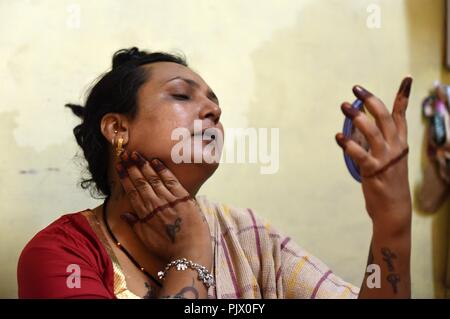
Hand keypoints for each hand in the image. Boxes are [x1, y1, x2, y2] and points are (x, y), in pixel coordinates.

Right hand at [115, 150, 211, 265]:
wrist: (190, 250)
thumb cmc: (168, 248)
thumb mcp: (146, 240)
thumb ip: (135, 225)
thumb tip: (125, 214)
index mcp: (145, 214)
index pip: (132, 191)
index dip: (125, 177)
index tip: (119, 166)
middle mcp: (155, 203)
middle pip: (141, 181)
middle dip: (132, 167)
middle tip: (125, 154)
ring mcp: (169, 198)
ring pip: (154, 178)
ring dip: (144, 165)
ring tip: (136, 154)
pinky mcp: (183, 196)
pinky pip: (171, 180)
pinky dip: (162, 170)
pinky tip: (155, 161)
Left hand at [335, 77, 412, 234]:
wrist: (394, 210)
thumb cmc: (387, 183)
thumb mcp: (386, 159)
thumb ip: (373, 143)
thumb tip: (356, 126)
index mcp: (400, 144)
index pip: (401, 116)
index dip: (403, 97)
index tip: (406, 78)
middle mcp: (395, 148)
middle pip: (384, 118)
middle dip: (371, 100)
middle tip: (356, 88)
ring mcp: (386, 159)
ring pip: (372, 132)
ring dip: (357, 118)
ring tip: (343, 106)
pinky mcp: (374, 171)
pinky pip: (360, 155)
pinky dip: (349, 145)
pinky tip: (338, 137)